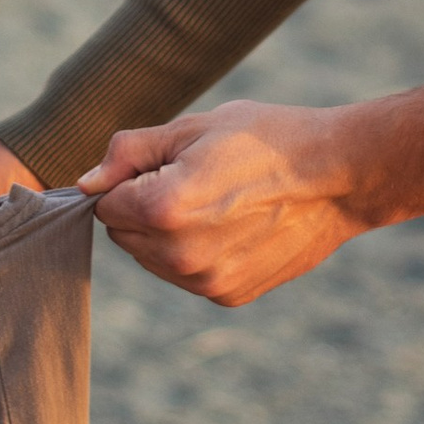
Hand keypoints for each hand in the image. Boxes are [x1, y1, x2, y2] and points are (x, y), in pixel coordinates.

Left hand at [84, 101, 368, 304]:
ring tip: (220, 203)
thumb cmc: (266, 139)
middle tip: (198, 180)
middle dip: (144, 208)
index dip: (131, 179)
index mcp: (162, 207)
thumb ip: (128, 153)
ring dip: (168, 234)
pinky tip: (237, 226)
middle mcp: (178, 255)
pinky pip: (188, 275)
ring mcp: (205, 281)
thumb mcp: (192, 128)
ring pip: (153, 259)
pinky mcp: (228, 295)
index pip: (105, 203)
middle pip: (124, 235)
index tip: (170, 164)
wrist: (339, 175)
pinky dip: (199, 253)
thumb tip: (85, 184)